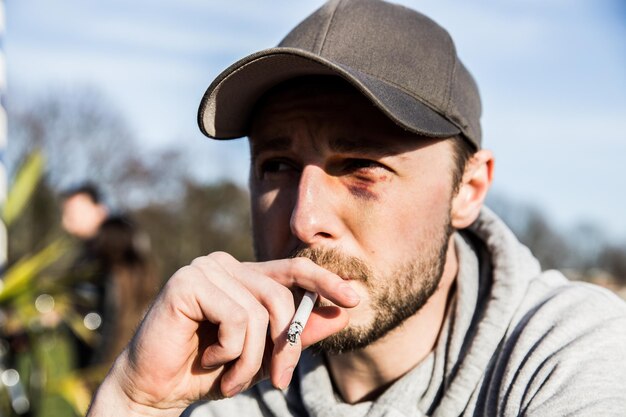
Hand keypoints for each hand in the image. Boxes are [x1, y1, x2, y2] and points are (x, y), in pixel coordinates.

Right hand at [87, 252, 359, 416]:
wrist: (154, 390)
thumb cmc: (208, 371)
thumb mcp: (262, 355)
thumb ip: (297, 334)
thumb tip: (341, 314)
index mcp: (243, 275)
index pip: (293, 269)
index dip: (325, 281)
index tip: (354, 298)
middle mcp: (225, 264)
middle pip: (282, 297)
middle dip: (287, 345)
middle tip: (282, 381)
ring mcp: (205, 269)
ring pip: (259, 312)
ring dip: (252, 359)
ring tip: (233, 380)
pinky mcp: (187, 283)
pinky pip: (235, 318)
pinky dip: (230, 351)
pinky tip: (208, 360)